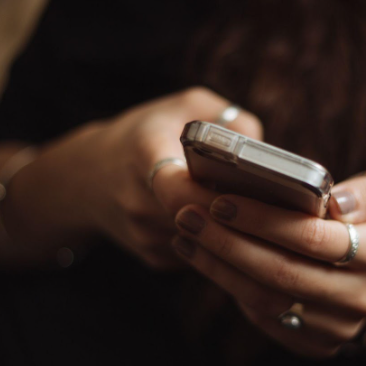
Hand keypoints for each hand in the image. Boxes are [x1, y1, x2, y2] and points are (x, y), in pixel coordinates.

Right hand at [24, 87, 261, 267]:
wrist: (87, 178)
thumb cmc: (145, 135)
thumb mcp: (184, 107)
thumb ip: (227, 118)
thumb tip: (265, 151)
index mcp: (143, 156)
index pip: (179, 188)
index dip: (217, 195)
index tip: (252, 191)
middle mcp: (139, 203)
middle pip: (201, 221)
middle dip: (240, 216)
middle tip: (278, 208)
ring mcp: (145, 237)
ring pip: (206, 243)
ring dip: (235, 232)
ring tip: (267, 216)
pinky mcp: (154, 258)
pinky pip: (200, 254)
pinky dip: (221, 243)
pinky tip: (234, 226)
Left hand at [171, 168, 365, 356]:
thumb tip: (337, 203)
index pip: (312, 237)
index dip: (262, 220)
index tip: (221, 201)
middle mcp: (361, 297)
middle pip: (281, 272)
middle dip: (228, 242)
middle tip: (188, 216)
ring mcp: (337, 327)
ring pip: (265, 299)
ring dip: (218, 266)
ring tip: (186, 235)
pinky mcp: (314, 345)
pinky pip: (263, 318)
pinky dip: (228, 286)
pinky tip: (203, 258)